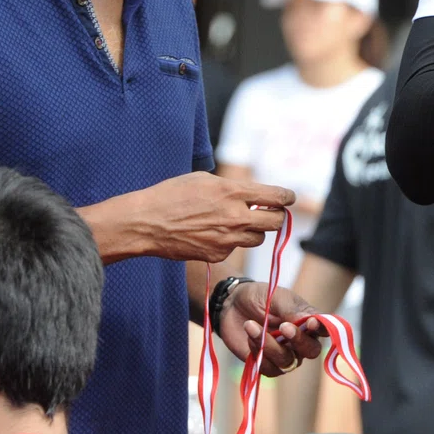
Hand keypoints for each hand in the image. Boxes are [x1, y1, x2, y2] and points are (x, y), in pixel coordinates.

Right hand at [128, 171, 291, 262]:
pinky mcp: (217, 254)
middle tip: (269, 213)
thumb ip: (232, 187)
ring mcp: (228, 239)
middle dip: (276, 216)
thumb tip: (251, 194)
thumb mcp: (204, 179)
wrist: (146, 222)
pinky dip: (230, 242)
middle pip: (276, 222)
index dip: (286, 197)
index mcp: (234, 192)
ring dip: (254, 231)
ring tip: (237, 223)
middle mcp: (236, 216)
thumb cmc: (172, 194)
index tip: (288, 198)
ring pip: (259, 238)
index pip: (277, 196)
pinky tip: (212, 234)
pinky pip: (235, 249)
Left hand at [218, 283, 326, 374]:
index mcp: (308, 321)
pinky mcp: (266, 364)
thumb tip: (312, 321)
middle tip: (283, 327)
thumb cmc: (260, 297)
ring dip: (270, 346)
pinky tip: (249, 335)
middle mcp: (300, 341)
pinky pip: (268, 368)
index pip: (324, 329)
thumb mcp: (276, 297)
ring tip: (251, 325)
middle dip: (298, 341)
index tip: (311, 323)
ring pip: (287, 362)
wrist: (232, 304)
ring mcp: (284, 354)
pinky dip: (258, 352)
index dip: (322, 330)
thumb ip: (292, 310)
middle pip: (311, 351)